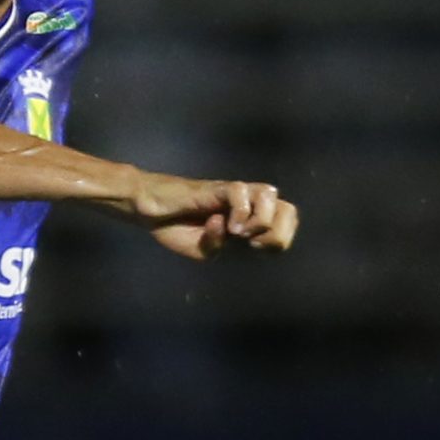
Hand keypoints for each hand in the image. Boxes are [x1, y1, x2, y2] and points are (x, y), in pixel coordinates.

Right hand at [129, 172, 299, 260]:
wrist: (151, 210)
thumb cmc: (177, 228)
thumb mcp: (203, 252)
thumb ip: (220, 246)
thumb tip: (225, 223)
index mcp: (251, 218)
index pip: (288, 222)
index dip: (279, 240)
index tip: (253, 248)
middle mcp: (248, 202)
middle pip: (288, 210)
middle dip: (274, 234)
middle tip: (248, 242)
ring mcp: (234, 194)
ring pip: (271, 196)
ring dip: (258, 221)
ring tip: (236, 232)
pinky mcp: (216, 187)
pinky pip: (241, 193)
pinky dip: (238, 212)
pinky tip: (219, 222)